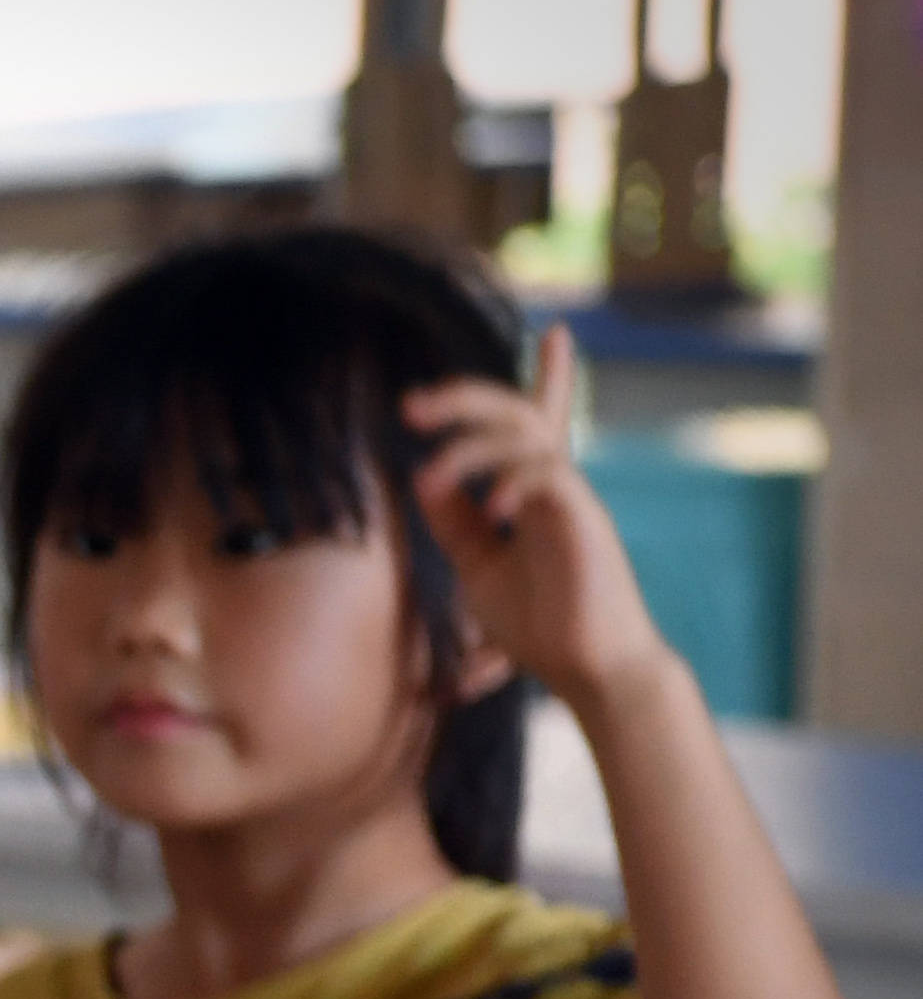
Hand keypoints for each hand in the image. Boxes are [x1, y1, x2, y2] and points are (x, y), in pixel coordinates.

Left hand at [404, 323, 676, 714]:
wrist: (587, 667)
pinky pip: (546, 473)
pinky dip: (508, 482)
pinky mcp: (582, 516)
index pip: (537, 423)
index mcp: (532, 493)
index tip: (556, 331)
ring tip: (432, 477)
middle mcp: (554, 484)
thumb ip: (453, 524)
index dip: (548, 376)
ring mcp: (570, 497)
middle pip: (517, 413)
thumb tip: (423, 481)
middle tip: (412, 407)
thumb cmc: (540, 623)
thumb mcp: (478, 567)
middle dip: (466, 398)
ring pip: (526, 434)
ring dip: (469, 446)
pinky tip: (489, 511)